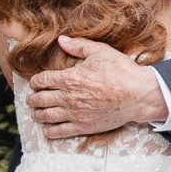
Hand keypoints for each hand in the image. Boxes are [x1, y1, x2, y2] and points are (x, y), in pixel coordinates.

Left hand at [27, 36, 168, 137]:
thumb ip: (78, 46)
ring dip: (37, 114)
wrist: (138, 95)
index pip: (41, 81)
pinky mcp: (83, 126)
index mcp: (70, 78)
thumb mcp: (100, 52)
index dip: (34, 82)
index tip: (35, 83)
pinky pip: (59, 132)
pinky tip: (48, 129)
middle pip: (40, 100)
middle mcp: (68, 97)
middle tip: (32, 98)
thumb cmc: (121, 71)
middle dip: (33, 99)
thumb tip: (61, 40)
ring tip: (36, 113)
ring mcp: (75, 114)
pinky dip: (49, 131)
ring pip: (46, 116)